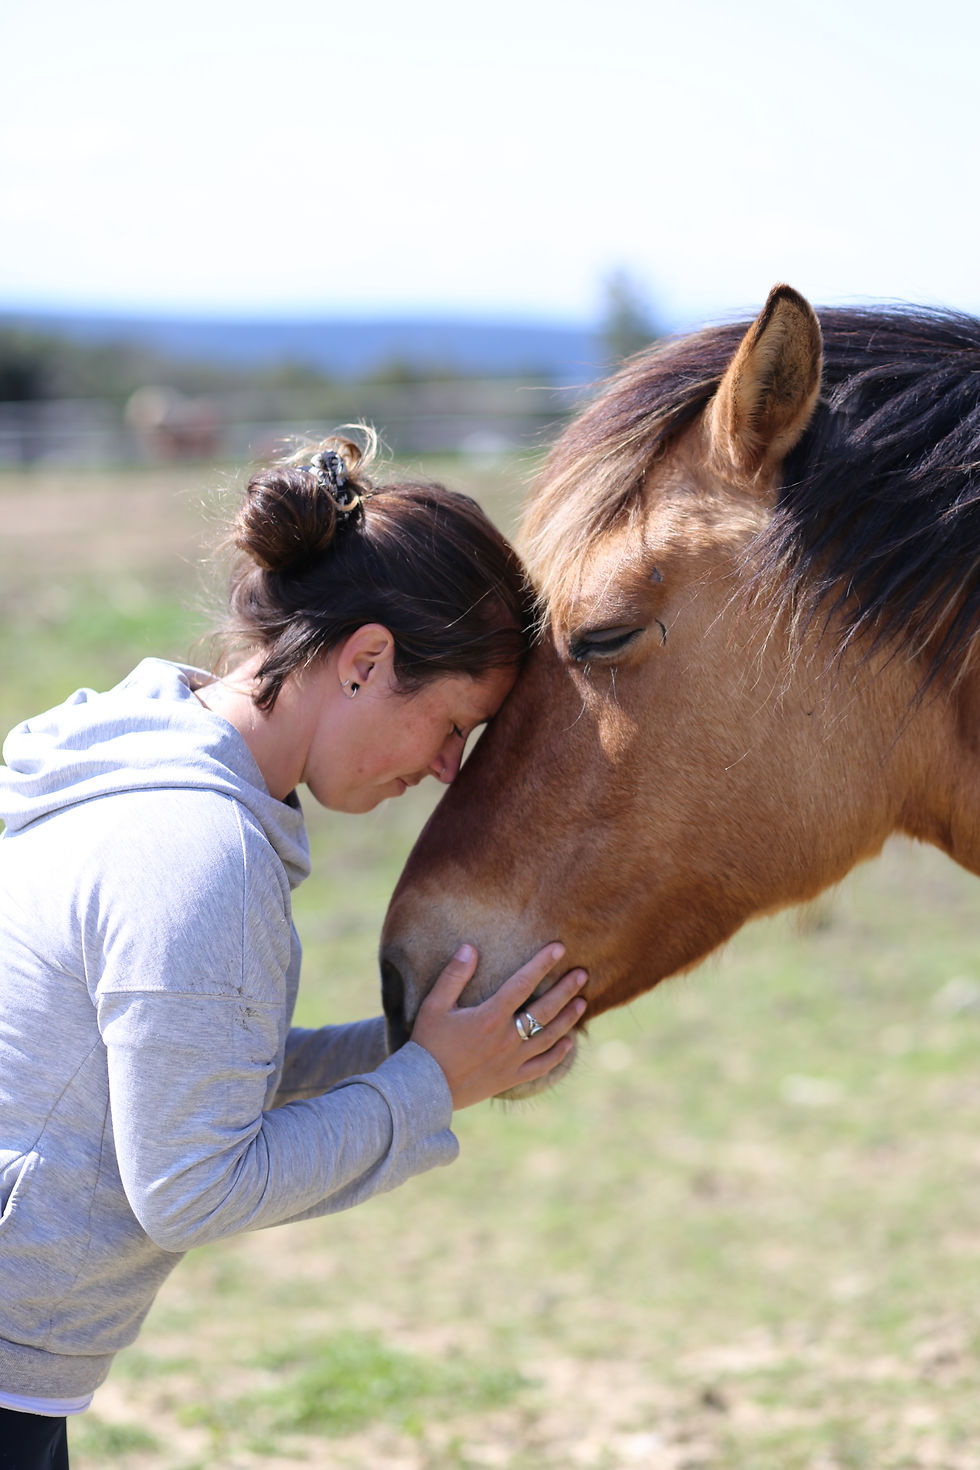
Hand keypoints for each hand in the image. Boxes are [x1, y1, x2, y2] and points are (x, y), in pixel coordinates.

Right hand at [410, 943, 586, 1108]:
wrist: (424, 1089)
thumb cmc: (428, 1043)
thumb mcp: (434, 1005)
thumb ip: (454, 975)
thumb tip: (470, 948)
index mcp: (490, 1016)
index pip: (523, 983)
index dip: (542, 963)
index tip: (559, 948)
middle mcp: (507, 1038)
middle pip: (545, 1009)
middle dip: (566, 990)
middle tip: (583, 974)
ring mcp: (512, 1060)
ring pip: (549, 1037)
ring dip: (568, 1018)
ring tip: (583, 1002)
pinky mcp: (511, 1078)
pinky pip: (542, 1065)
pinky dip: (558, 1054)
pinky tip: (569, 1042)